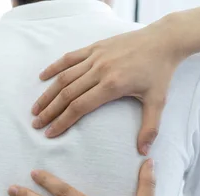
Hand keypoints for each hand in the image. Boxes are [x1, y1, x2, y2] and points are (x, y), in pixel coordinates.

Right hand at [31, 22, 183, 153]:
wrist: (164, 40)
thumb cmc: (160, 72)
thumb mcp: (158, 101)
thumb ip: (150, 128)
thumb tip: (143, 152)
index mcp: (112, 85)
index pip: (80, 107)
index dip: (62, 121)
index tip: (50, 133)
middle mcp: (100, 70)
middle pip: (67, 94)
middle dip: (49, 111)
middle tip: (36, 124)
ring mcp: (96, 57)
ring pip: (64, 77)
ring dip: (48, 93)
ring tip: (36, 108)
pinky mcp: (95, 47)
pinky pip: (70, 58)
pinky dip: (54, 67)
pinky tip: (43, 77)